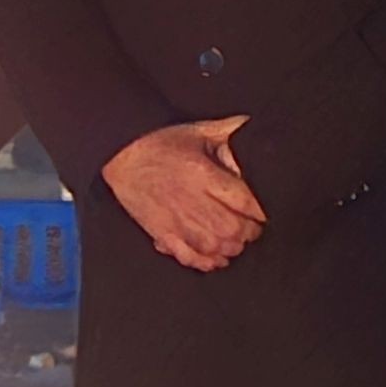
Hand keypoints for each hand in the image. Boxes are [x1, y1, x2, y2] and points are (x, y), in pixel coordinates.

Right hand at [103, 117, 265, 271]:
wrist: (120, 155)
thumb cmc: (159, 142)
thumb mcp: (197, 131)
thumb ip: (228, 129)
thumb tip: (251, 124)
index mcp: (204, 174)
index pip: (244, 201)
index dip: (260, 212)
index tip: (265, 212)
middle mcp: (192, 200)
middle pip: (233, 228)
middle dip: (249, 232)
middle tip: (253, 228)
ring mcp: (176, 219)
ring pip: (215, 246)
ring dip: (231, 248)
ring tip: (236, 242)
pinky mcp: (162, 232)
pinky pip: (188, 256)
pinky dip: (205, 262)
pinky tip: (216, 259)